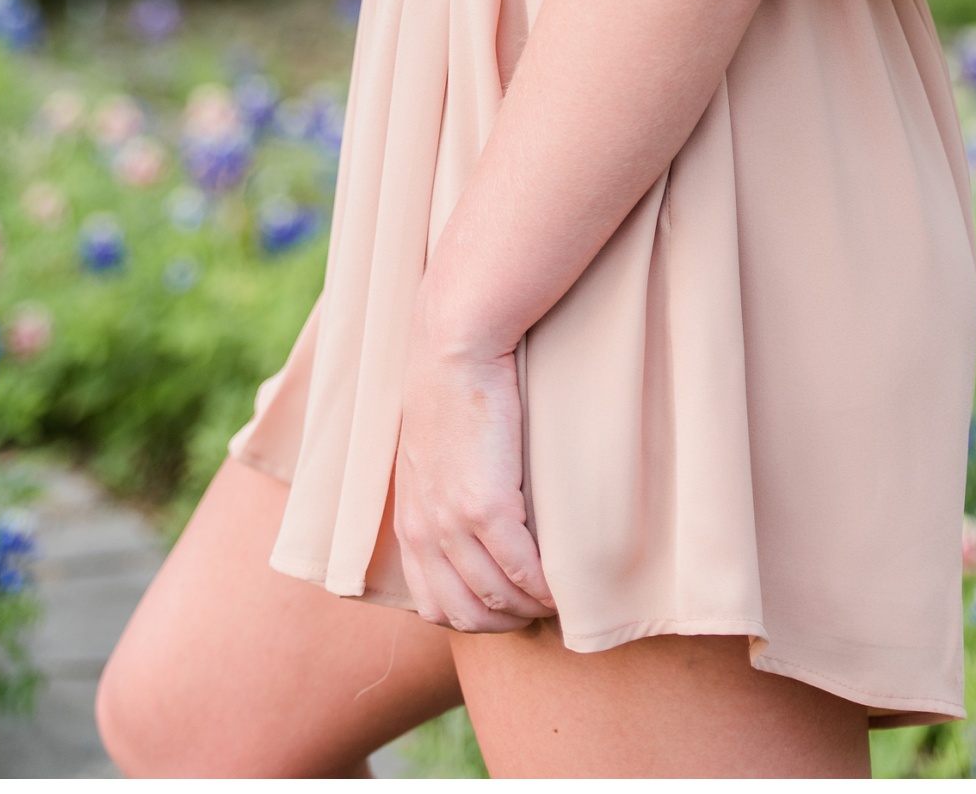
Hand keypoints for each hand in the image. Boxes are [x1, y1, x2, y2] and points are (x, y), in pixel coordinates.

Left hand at [388, 333, 554, 634]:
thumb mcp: (433, 455)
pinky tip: (564, 586)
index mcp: (410, 525)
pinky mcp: (486, 505)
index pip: (435, 606)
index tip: (513, 609)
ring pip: (493, 600)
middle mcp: (425, 534)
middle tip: (542, 612)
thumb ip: (445, 492)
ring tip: (560, 600)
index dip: (478, 619)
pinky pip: (518, 570)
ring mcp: (452, 524)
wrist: (453, 350)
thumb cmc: (453, 392)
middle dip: (506, 624)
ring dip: (530, 609)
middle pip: (464, 614)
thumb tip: (478, 514)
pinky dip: (544, 588)